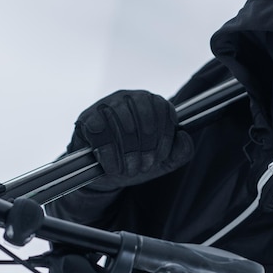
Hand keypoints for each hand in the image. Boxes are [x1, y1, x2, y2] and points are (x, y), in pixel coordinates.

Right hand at [68, 90, 193, 189]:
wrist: (108, 175)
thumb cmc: (138, 161)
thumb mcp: (165, 161)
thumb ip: (182, 151)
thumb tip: (184, 136)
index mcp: (152, 103)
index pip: (163, 109)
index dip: (163, 137)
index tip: (160, 157)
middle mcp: (130, 98)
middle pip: (144, 114)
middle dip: (146, 146)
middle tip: (144, 166)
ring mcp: (107, 104)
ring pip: (122, 120)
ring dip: (127, 152)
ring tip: (129, 170)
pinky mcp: (87, 117)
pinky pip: (99, 130)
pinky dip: (107, 153)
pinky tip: (112, 166)